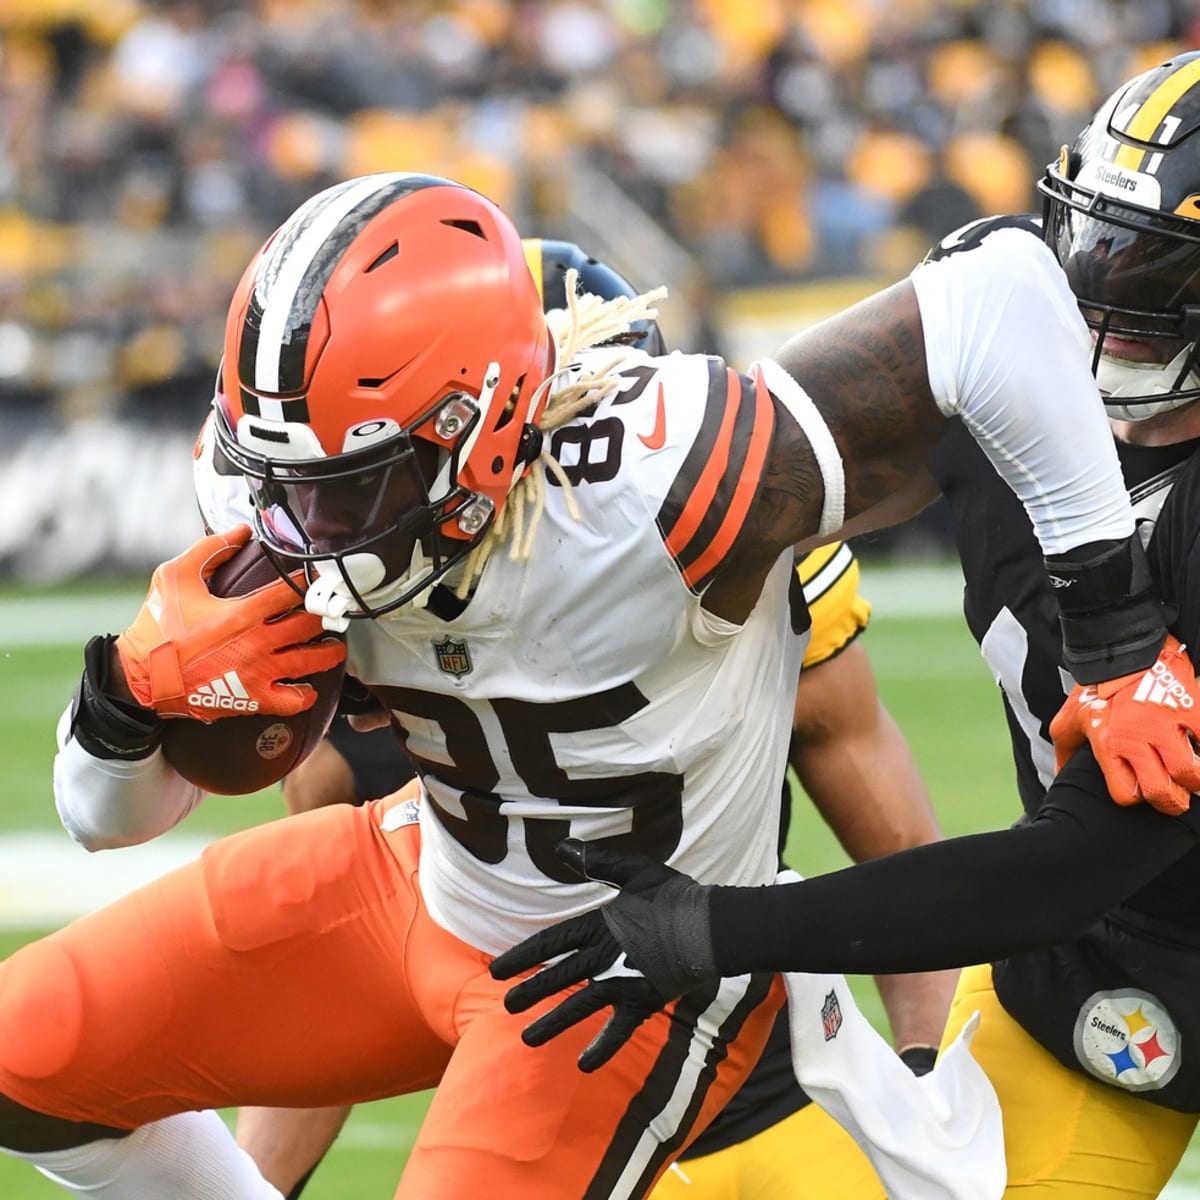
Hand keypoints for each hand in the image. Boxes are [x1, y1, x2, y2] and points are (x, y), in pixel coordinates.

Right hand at [115, 526, 345, 719]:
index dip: (311, 580)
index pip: (292, 591)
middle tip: (332, 611)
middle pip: (310, 625)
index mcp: (243, 612)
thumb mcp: (174, 577)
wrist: (140, 678)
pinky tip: (308, 688)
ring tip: (334, 647)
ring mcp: (258, 673)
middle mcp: (258, 643)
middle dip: (326, 615)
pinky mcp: (252, 699)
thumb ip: (210, 550)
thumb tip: (241, 532)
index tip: (321, 577)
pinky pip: (292, 701)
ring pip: (310, 661)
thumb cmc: (157, 627)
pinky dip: (305, 695)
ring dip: (328, 653)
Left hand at [490, 839, 716, 1071]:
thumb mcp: (633, 872)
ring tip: (527, 1039)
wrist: (708, 930)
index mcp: (596, 927)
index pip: (549, 944)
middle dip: (529, 993)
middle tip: (507, 1006)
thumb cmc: (673, 897)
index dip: (521, 957)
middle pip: (557, 978)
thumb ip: (596, 862)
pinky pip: (617, 1032)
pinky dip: (601, 1049)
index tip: (496, 971)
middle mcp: (601, 959)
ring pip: (578, 1008)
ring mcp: (620, 985)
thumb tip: (561, 846)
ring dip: (552, 1023)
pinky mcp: (641, 1004)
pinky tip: (583, 1066)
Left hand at [1050, 634, 1199, 815]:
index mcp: (1108, 743)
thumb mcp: (1069, 718)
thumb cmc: (1095, 686)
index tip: (1136, 789)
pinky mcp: (1193, 708)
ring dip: (1194, 780)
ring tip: (1190, 774)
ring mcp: (1168, 724)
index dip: (1132, 797)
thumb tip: (1061, 775)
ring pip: (1193, 774)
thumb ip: (1065, 751)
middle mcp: (1138, 737)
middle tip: (1172, 795)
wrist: (1120, 646)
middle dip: (1170, 801)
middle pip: (1163, 793)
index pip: (1126, 794)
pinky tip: (1198, 746)